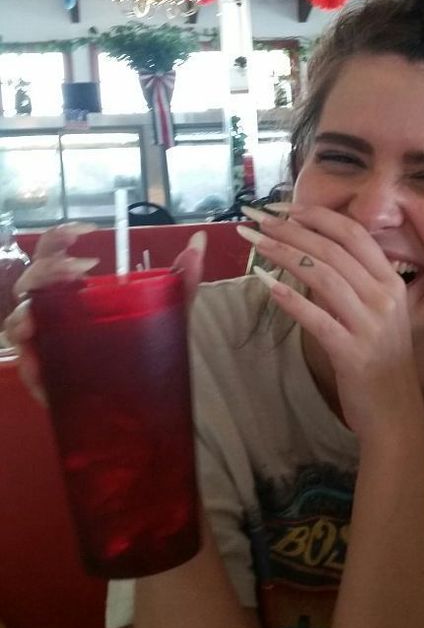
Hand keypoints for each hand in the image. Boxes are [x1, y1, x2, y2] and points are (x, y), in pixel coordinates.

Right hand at [3, 225, 206, 403]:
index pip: (55, 253)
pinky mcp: (48, 376)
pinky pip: (28, 366)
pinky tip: (40, 363)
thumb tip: (200, 240)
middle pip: (31, 281)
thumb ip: (185, 278)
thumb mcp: (169, 310)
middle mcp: (57, 311)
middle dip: (47, 270)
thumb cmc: (148, 344)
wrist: (147, 395)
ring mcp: (50, 342)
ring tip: (44, 319)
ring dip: (27, 315)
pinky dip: (30, 362)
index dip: (60, 237)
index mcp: (79, 289)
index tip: (86, 232)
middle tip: (82, 271)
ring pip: (19, 321)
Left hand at [238, 205, 423, 442]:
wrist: (396, 411)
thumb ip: (352, 283)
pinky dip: (289, 299)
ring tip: (253, 242)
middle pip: (332, 249)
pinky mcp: (353, 353)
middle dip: (291, 229)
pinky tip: (264, 283)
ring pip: (321, 275)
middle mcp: (385, 296)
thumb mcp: (377, 313)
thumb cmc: (381, 360)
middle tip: (257, 219)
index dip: (318, 216)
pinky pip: (316, 319)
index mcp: (391, 282)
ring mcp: (371, 325)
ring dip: (283, 253)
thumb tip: (310, 254)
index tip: (285, 207)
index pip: (353, 234)